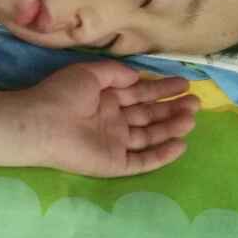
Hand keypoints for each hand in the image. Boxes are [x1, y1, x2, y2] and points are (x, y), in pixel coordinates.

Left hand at [24, 61, 200, 177]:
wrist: (41, 124)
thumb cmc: (61, 95)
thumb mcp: (89, 74)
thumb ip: (115, 73)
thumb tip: (137, 76)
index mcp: (105, 99)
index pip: (139, 94)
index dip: (162, 89)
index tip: (185, 84)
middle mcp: (112, 121)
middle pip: (148, 115)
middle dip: (172, 108)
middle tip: (196, 101)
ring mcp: (113, 143)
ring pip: (149, 136)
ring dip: (171, 127)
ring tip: (191, 117)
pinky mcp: (113, 163)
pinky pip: (142, 161)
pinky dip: (162, 154)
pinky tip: (180, 144)